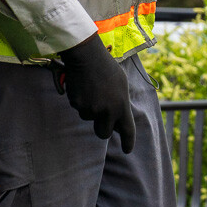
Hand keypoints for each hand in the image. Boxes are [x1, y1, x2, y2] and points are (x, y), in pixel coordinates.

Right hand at [56, 33, 135, 151]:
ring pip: (89, 118)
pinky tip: (84, 87)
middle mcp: (107, 112)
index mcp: (122, 106)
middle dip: (102, 129)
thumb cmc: (107, 68)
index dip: (128, 142)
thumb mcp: (122, 85)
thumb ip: (121, 103)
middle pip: (103, 133)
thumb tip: (118, 119)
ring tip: (93, 90)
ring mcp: (91, 109)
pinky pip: (79, 108)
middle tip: (102, 119)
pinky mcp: (77, 105)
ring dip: (90, 109)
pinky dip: (81, 101)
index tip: (128, 150)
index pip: (127, 130)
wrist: (87, 56)